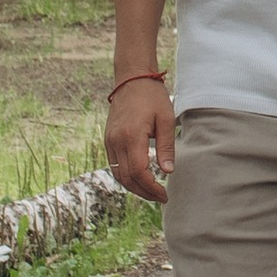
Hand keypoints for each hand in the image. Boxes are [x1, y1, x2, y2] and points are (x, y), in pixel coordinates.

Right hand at [104, 71, 174, 204]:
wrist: (132, 79)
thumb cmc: (152, 97)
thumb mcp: (166, 119)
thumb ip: (166, 147)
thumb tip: (168, 172)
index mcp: (132, 136)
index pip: (138, 172)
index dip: (151, 188)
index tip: (164, 194)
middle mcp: (116, 141)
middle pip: (126, 178)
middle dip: (143, 192)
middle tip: (160, 198)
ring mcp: (109, 141)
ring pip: (118, 174)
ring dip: (134, 187)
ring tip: (151, 191)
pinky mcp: (108, 139)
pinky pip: (114, 165)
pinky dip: (126, 176)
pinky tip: (139, 179)